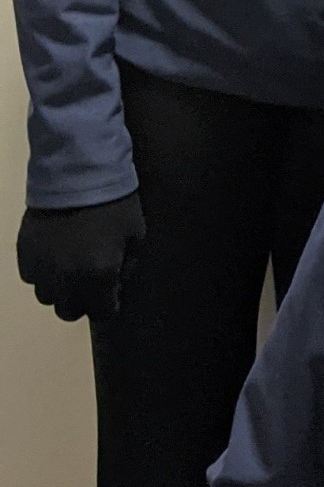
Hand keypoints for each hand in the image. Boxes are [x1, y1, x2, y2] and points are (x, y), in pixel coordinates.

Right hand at [16, 192, 145, 321]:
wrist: (77, 174)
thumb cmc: (114, 202)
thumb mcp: (135, 232)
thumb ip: (128, 262)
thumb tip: (118, 279)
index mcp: (99, 276)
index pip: (102, 312)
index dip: (109, 305)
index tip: (112, 294)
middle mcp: (67, 282)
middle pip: (70, 311)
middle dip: (84, 301)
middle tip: (92, 282)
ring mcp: (42, 271)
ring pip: (48, 297)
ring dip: (61, 288)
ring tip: (71, 266)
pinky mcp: (24, 257)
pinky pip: (33, 277)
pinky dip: (44, 272)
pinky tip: (55, 254)